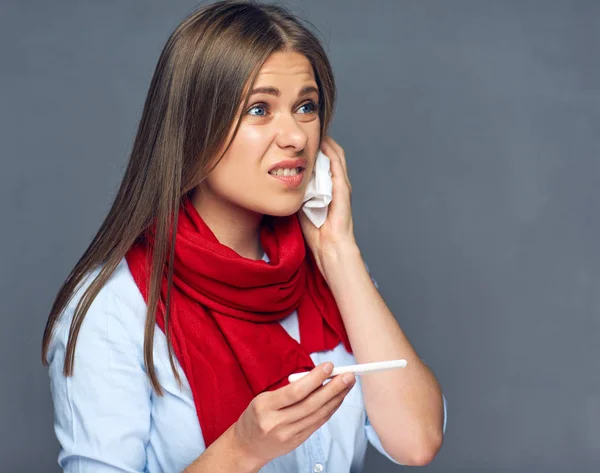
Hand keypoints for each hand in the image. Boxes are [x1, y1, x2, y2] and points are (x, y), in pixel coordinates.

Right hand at [232, 362, 355, 467]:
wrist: (247, 445)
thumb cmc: (257, 415)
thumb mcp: (264, 397)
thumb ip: (289, 388)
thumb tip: (318, 376)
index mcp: (265, 406)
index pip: (295, 392)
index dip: (315, 378)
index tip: (329, 366)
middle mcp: (276, 422)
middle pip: (311, 404)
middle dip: (333, 388)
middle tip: (348, 376)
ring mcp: (288, 435)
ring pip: (318, 414)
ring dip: (336, 398)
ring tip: (347, 385)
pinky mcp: (297, 441)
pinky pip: (318, 423)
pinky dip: (330, 410)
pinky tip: (337, 399)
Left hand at [298, 136, 357, 274]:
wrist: (329, 246)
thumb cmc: (314, 230)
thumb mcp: (299, 203)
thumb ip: (294, 189)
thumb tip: (276, 179)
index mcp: (325, 185)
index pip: (319, 159)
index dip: (310, 147)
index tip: (297, 137)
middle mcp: (335, 181)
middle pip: (328, 153)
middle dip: (317, 139)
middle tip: (305, 127)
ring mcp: (341, 183)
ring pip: (334, 154)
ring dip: (325, 140)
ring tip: (313, 128)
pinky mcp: (343, 188)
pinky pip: (337, 164)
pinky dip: (330, 151)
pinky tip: (322, 142)